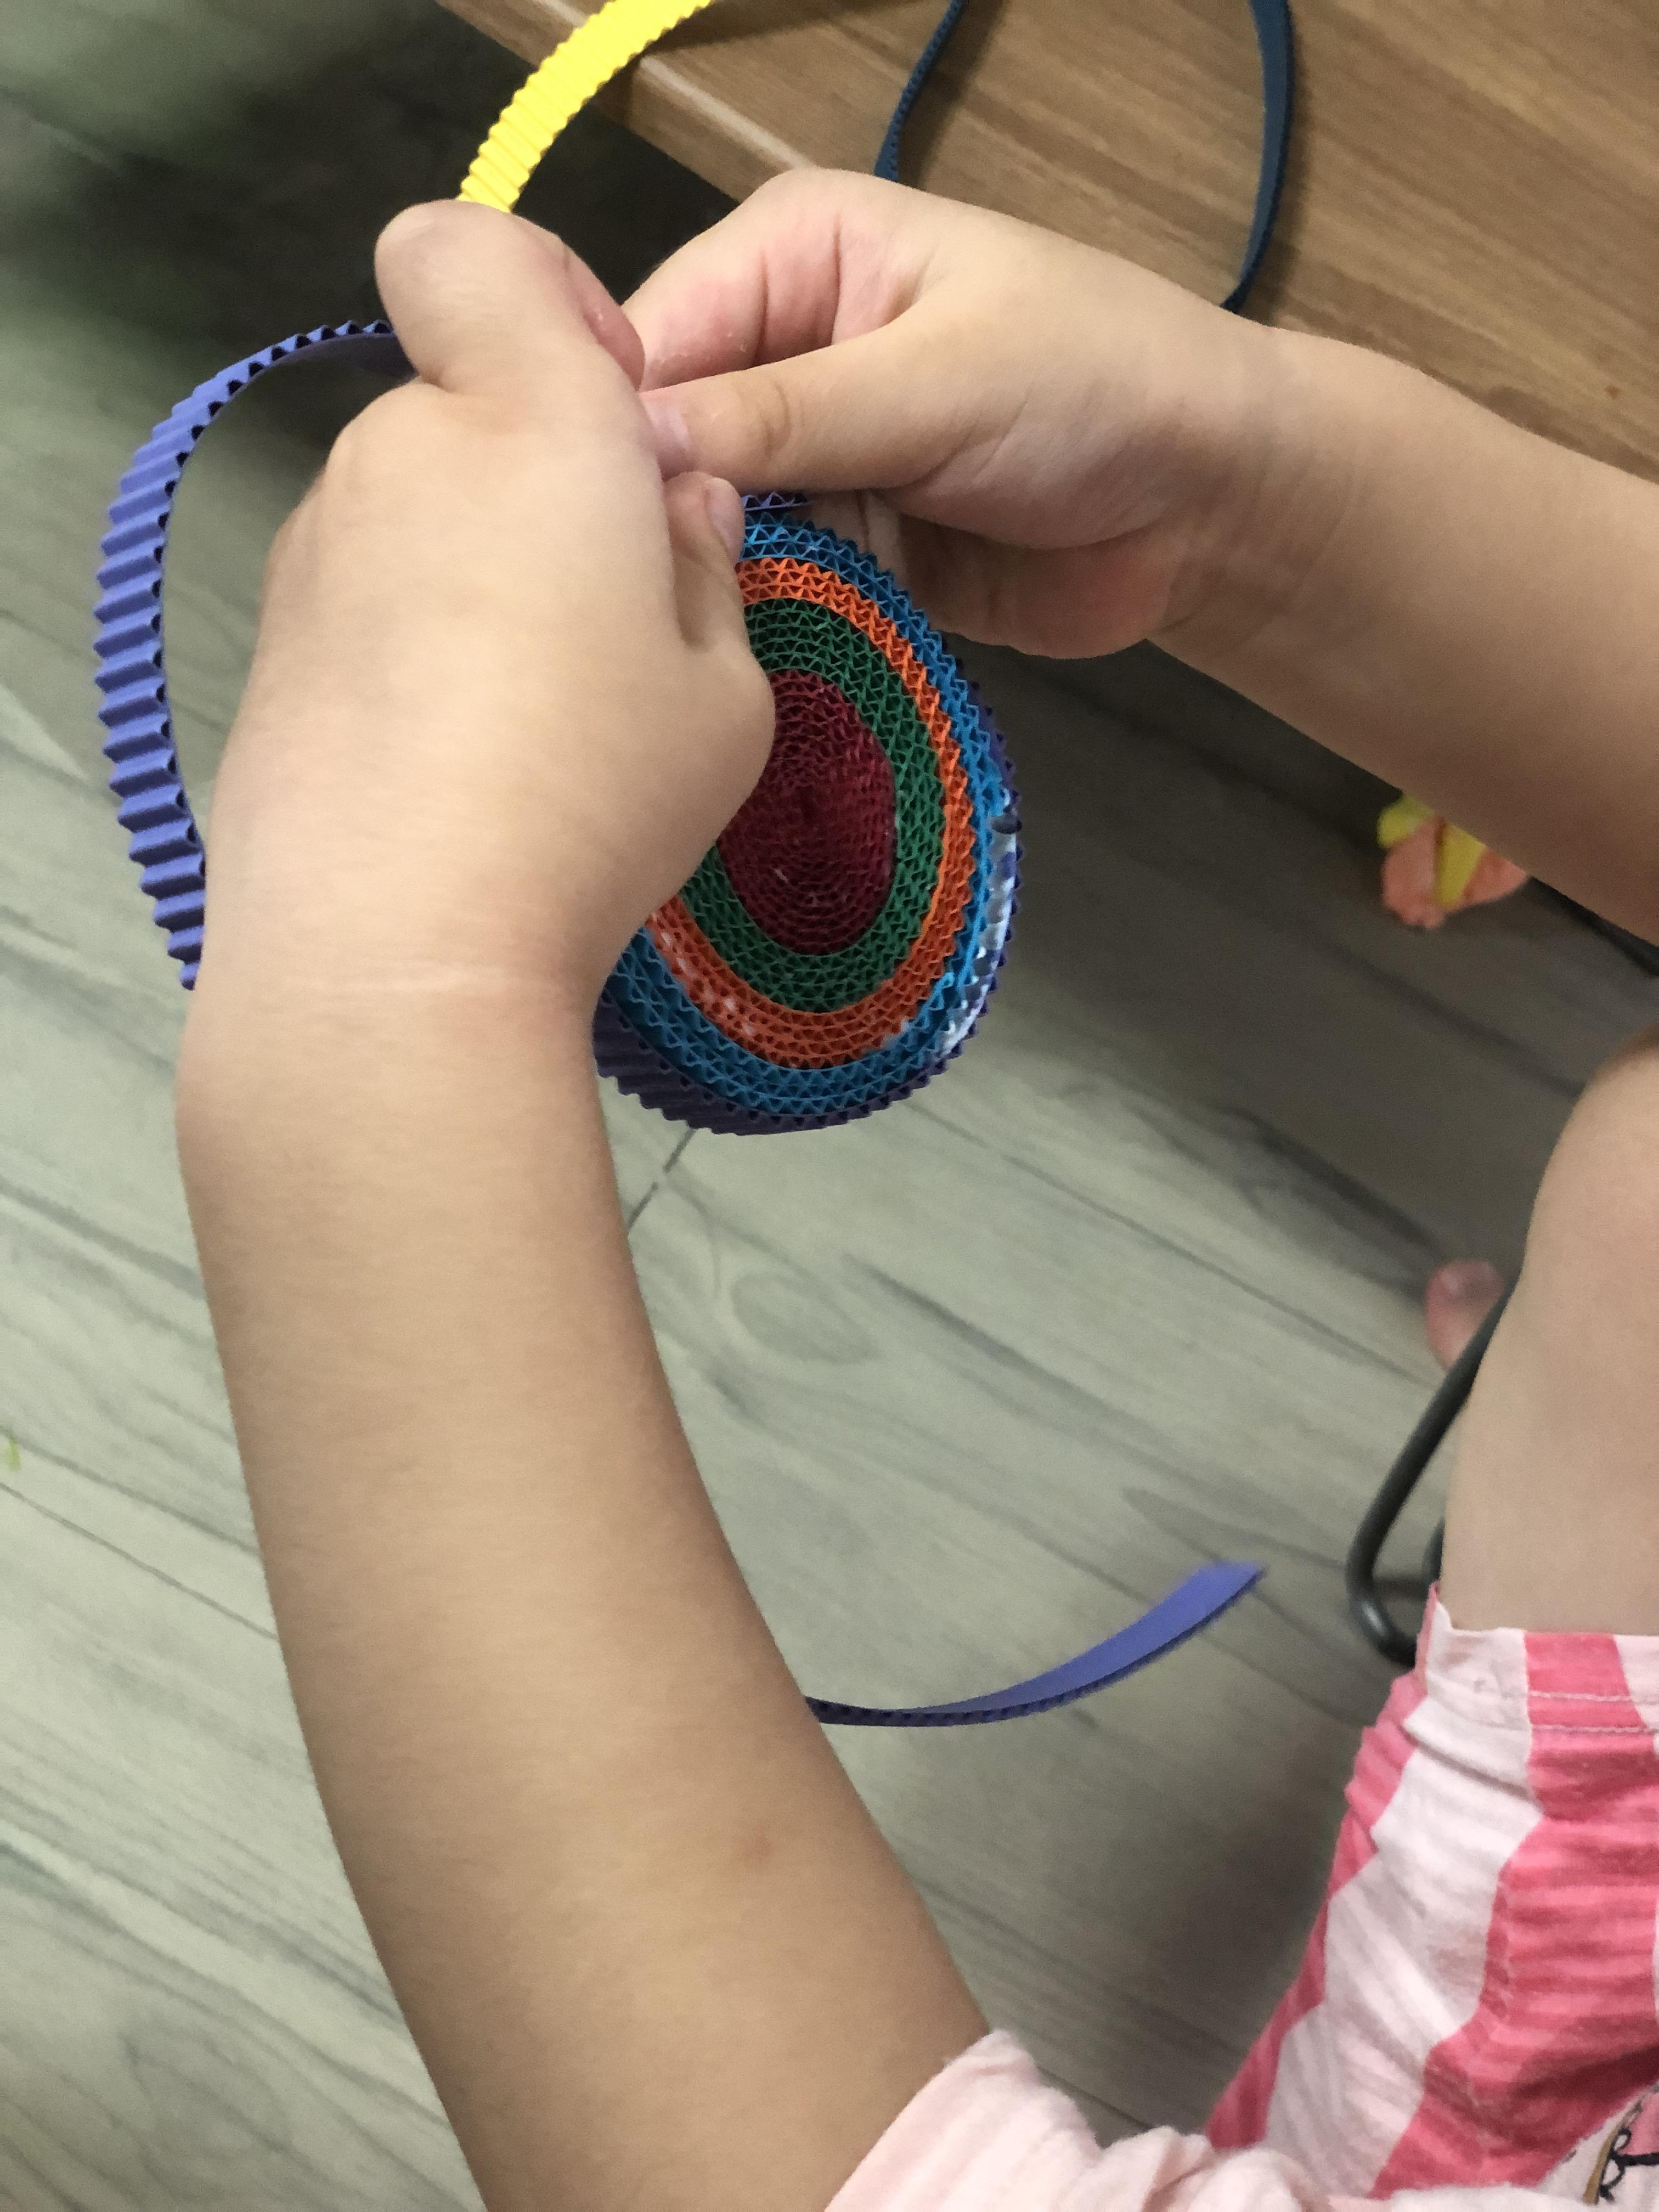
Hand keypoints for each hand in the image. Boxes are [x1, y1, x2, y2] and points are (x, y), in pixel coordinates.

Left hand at [200, 201, 773, 1013]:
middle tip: (612, 621)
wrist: (397, 950)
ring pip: (416, 512)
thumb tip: (672, 511)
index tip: (607, 416)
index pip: (466, 246)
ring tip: (536, 719)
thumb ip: (703, 571)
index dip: (538, 297)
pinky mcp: (272, 644)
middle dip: (539, 479)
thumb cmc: (595, 799)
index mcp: (530, 421)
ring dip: (479, 573)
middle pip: (465, 408)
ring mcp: (317, 549)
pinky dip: (415, 645)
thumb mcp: (726, 695)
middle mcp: (401, 454)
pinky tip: (461, 761)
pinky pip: (366, 600)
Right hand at [629, 170, 1302, 658]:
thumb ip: (784, 416)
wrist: (1209, 504)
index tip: (599, 518)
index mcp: (794, 255)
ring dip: (719, 580)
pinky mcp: (846, 548)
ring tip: (701, 635)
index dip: (617, 427)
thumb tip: (633, 446)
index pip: (651, 335)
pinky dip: (770, 621)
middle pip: (667, 441)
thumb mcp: (935, 383)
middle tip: (648, 596)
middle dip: (665, 513)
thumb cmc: (1097, 388)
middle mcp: (786, 350)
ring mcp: (814, 459)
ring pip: (711, 526)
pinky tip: (754, 655)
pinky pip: (772, 589)